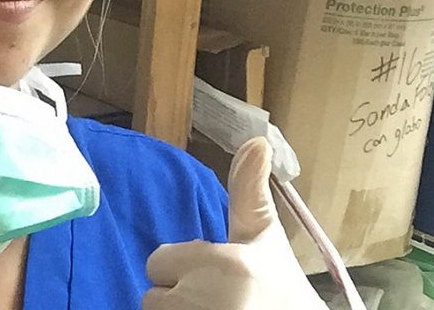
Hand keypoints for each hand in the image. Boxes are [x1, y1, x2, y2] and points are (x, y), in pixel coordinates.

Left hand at [143, 137, 327, 309]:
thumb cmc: (281, 287)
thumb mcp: (265, 239)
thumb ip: (248, 192)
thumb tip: (257, 139)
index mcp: (224, 265)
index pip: (157, 262)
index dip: (181, 269)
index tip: (212, 276)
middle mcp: (205, 299)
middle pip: (152, 296)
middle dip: (177, 297)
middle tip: (214, 299)